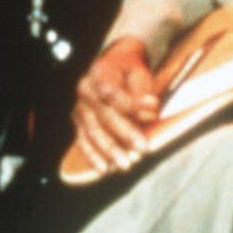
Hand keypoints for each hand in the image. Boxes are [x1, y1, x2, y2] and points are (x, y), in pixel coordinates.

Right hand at [70, 36, 160, 176]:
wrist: (113, 63)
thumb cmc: (129, 69)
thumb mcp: (139, 70)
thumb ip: (143, 90)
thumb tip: (149, 111)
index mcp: (99, 72)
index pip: (112, 91)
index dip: (131, 103)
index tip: (152, 111)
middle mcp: (85, 89)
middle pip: (104, 115)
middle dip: (124, 133)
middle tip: (142, 148)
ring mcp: (80, 107)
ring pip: (94, 131)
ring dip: (110, 150)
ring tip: (126, 164)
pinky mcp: (79, 122)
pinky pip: (83, 140)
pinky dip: (93, 155)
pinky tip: (104, 168)